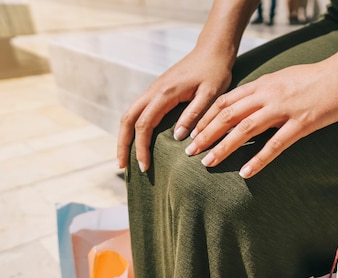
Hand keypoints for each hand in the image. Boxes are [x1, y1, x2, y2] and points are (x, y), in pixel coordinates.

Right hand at [116, 48, 232, 171]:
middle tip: (122, 167)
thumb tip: (177, 137)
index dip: (141, 148)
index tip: (145, 167)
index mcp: (165, 93)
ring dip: (125, 136)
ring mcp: (153, 90)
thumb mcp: (211, 95)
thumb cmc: (215, 72)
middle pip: (127, 119)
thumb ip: (194, 114)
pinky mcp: (157, 91)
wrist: (213, 51)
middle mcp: (153, 91)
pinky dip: (134, 127)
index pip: (144, 125)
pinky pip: (139, 111)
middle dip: (123, 144)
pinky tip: (138, 140)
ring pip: (130, 114)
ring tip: (126, 158)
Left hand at [184, 50, 337, 177]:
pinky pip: (275, 145)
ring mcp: (284, 109)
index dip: (207, 117)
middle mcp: (268, 94)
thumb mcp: (286, 79)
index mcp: (264, 83)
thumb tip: (252, 104)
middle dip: (206, 133)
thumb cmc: (319, 78)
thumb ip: (267, 91)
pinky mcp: (301, 123)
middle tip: (190, 151)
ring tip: (208, 163)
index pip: (227, 100)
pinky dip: (258, 160)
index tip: (194, 132)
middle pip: (228, 115)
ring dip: (223, 147)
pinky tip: (245, 173)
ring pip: (244, 129)